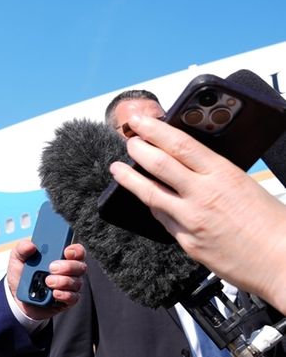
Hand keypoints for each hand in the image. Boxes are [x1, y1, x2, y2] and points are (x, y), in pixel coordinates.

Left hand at [7, 241, 85, 318]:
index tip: (66, 252)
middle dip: (68, 266)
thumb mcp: (17, 259)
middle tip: (52, 268)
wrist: (18, 297)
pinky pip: (73, 297)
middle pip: (80, 266)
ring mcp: (70, 286)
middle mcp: (69, 271)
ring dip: (63, 281)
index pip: (77, 251)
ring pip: (76, 282)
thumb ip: (22, 249)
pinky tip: (54, 293)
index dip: (75, 250)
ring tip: (48, 281)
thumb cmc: (22, 274)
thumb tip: (30, 245)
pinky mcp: (67, 300)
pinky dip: (64, 295)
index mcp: (61, 256)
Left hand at [109, 114, 285, 311]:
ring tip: (117, 169)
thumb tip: (188, 162)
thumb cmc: (273, 224)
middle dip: (137, 149)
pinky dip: (152, 205)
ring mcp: (191, 220)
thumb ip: (214, 173)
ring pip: (149, 193)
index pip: (180, 144)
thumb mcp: (245, 184)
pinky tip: (145, 199)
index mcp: (222, 175)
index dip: (154, 130)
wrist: (283, 263)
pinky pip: (162, 219)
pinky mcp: (187, 242)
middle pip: (158, 165)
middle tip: (128, 141)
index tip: (139, 122)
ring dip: (129, 178)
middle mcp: (202, 195)